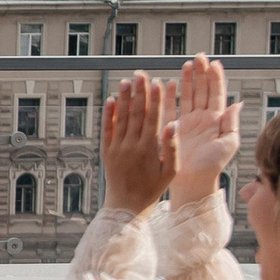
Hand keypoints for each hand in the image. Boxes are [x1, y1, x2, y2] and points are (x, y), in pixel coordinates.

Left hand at [101, 72, 175, 215]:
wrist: (126, 204)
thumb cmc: (153, 188)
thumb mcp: (170, 171)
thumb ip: (172, 147)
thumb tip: (173, 124)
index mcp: (148, 149)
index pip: (152, 118)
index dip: (155, 99)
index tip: (157, 83)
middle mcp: (131, 146)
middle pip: (136, 113)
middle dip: (139, 92)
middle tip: (140, 74)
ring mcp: (116, 148)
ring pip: (120, 118)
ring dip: (123, 98)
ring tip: (126, 81)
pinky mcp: (106, 151)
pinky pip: (107, 129)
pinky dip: (108, 114)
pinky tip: (110, 99)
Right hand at [165, 56, 241, 207]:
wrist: (193, 181)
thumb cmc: (213, 166)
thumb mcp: (228, 144)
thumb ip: (232, 122)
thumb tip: (238, 103)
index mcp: (217, 120)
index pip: (216, 93)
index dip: (215, 78)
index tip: (213, 63)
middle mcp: (202, 118)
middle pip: (201, 90)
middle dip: (200, 73)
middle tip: (198, 57)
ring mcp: (187, 122)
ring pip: (187, 95)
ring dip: (186, 80)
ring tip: (185, 65)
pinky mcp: (172, 128)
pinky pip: (170, 107)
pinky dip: (170, 95)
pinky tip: (169, 83)